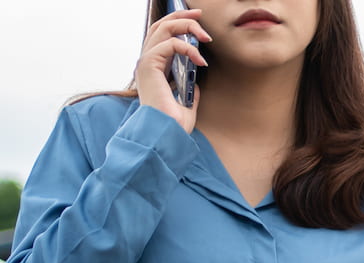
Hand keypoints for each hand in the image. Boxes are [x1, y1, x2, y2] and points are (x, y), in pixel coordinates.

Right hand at [135, 6, 209, 132]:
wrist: (167, 134)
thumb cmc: (174, 124)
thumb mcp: (186, 103)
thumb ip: (189, 90)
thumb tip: (196, 83)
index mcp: (154, 68)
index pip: (162, 36)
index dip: (178, 23)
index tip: (197, 20)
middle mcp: (147, 62)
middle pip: (160, 26)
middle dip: (181, 17)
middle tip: (199, 15)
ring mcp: (146, 62)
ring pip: (163, 29)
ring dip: (186, 27)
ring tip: (205, 36)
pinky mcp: (149, 65)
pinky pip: (169, 45)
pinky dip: (187, 48)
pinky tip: (200, 60)